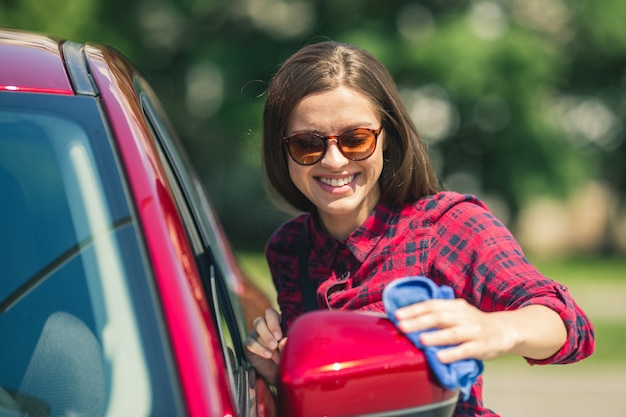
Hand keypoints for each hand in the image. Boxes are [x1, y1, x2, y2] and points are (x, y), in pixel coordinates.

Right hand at [245, 308, 286, 385]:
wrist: (277, 372)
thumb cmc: (284, 357)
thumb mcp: (288, 350)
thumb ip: (285, 344)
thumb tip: (284, 340)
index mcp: (275, 322)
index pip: (270, 314)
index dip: (273, 322)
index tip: (279, 336)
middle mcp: (263, 326)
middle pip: (260, 321)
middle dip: (268, 333)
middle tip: (275, 345)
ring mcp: (255, 335)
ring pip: (255, 331)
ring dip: (265, 341)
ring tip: (273, 351)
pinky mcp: (248, 345)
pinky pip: (250, 343)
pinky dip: (259, 349)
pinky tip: (267, 355)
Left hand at [394, 298, 517, 363]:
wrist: (505, 330)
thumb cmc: (472, 323)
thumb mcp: (457, 312)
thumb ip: (438, 314)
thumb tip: (408, 319)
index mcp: (455, 306)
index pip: (432, 305)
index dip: (414, 309)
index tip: (397, 314)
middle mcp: (463, 316)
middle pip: (439, 317)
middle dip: (419, 321)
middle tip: (402, 326)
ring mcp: (473, 331)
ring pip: (453, 333)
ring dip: (436, 336)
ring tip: (420, 340)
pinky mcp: (481, 346)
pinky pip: (466, 350)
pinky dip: (452, 353)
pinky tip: (440, 357)